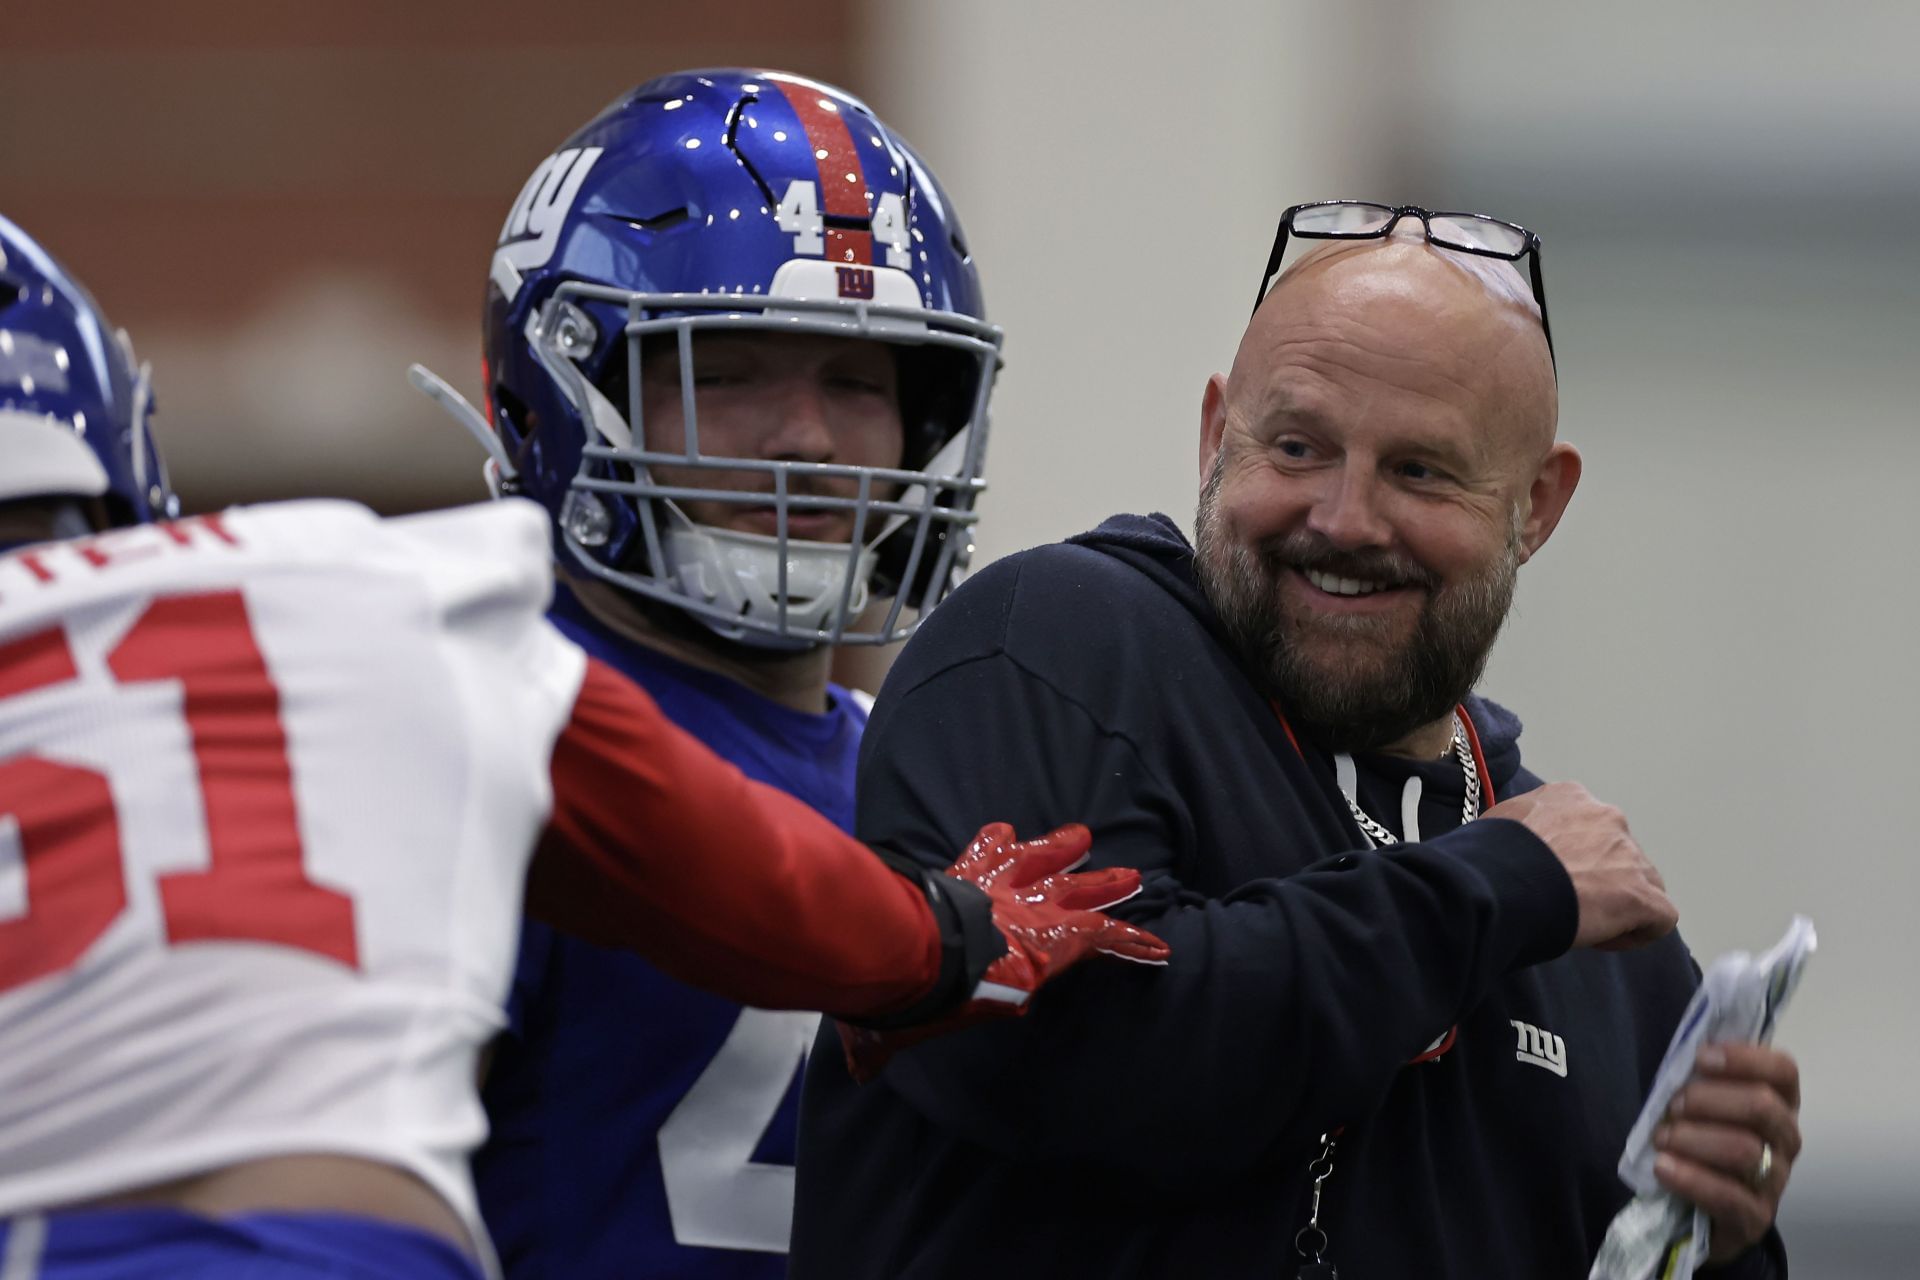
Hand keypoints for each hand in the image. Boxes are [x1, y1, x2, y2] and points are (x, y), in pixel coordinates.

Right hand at [838, 822, 1168, 1081]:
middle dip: (1055, 857)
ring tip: (1130, 877)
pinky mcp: (1057, 936)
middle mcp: (989, 901)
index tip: (998, 840)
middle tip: (1079, 842)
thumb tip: (858, 1069)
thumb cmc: (890, 976)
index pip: (971, 876)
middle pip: (1030, 869)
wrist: (919, 952)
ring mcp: (1027, 911)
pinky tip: (1161, 950)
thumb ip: (873, 1041)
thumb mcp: (877, 1018)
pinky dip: (1132, 944)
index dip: (985, 859)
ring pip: (1073, 891)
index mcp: (947, 909)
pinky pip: (1105, 938)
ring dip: (1101, 887)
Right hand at [1480, 782, 1677, 949]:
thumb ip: (1522, 825)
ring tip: (1586, 924)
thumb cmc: (1490, 856)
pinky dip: (1638, 932)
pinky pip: (1659, 917)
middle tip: (1568, 901)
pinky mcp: (1641, 895)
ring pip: (1645, 883)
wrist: (1501, 881)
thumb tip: (1517, 844)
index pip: (1589, 826)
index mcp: (1571, 797)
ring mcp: (1629, 856)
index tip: (1554, 876)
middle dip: (1601, 878)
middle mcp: (1606, 818)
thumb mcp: (1500, 821)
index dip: (1575, 856)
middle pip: (1620, 853)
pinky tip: (1604, 939)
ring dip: (1621, 903)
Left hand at [1652, 1042, 1800, 1262]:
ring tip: (1662, 1138)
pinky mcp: (1756, 1218)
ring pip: (1745, 1151)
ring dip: (1694, 1139)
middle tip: (1673, 1106)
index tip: (1701, 1058)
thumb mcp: (1704, 1107)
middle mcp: (1785, 1140)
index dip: (1744, 1059)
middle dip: (1708, 1100)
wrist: (1702, 1213)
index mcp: (1779, 1104)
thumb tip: (1684, 1055)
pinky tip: (1663, 1167)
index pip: (1783, 1071)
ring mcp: (1776, 1181)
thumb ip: (1702, 1080)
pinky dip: (1690, 1178)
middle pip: (1762, 1107)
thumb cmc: (1702, 1143)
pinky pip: (1728, 1196)